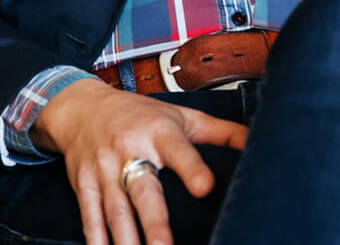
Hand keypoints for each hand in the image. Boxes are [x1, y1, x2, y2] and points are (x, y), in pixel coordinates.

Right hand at [30, 79, 247, 244]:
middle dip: (155, 223)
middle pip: (143, 190)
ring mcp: (104, 169)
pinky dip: (97, 239)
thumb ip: (220, 131)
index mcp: (159, 131)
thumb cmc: (139, 113)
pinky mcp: (83, 184)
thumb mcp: (181, 115)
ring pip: (115, 210)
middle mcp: (130, 149)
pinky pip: (90, 217)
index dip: (191, 167)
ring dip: (126, 240)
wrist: (82, 107)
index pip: (178, 149)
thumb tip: (257, 139)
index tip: (205, 187)